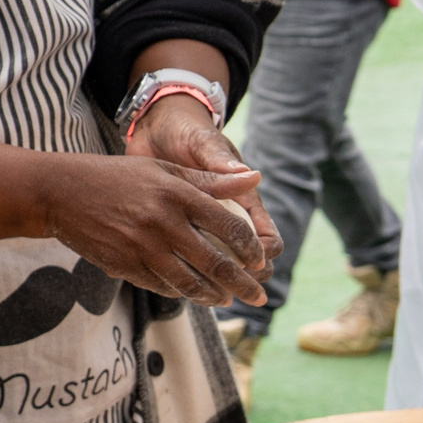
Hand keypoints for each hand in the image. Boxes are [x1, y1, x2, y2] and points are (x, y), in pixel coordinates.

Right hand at [41, 152, 273, 308]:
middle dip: (243, 285)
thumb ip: (210, 180)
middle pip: (216, 263)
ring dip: (213, 296)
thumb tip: (256, 179)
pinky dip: (180, 292)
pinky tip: (189, 292)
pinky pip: (160, 285)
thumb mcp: (162, 169)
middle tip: (259, 298)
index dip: (252, 250)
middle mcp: (163, 222)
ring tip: (226, 300)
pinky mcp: (123, 263)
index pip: (230, 228)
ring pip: (189, 282)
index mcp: (177, 194)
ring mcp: (141, 246)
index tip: (260, 262)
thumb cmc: (115, 177)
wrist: (58, 192)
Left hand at [127, 93, 280, 275]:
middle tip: (225, 292)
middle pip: (245, 261)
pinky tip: (162, 280)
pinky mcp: (174, 226)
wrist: (156, 127)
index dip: (262, 255)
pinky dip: (177, 267)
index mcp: (241, 200)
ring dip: (210, 281)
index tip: (250, 265)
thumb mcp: (202, 144)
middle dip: (240, 278)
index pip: (266, 239)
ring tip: (198, 294)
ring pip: (214, 264)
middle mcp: (223, 217)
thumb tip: (251, 175)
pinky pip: (182, 255)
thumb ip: (220, 161)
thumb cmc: (185, 132)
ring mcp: (199, 224)